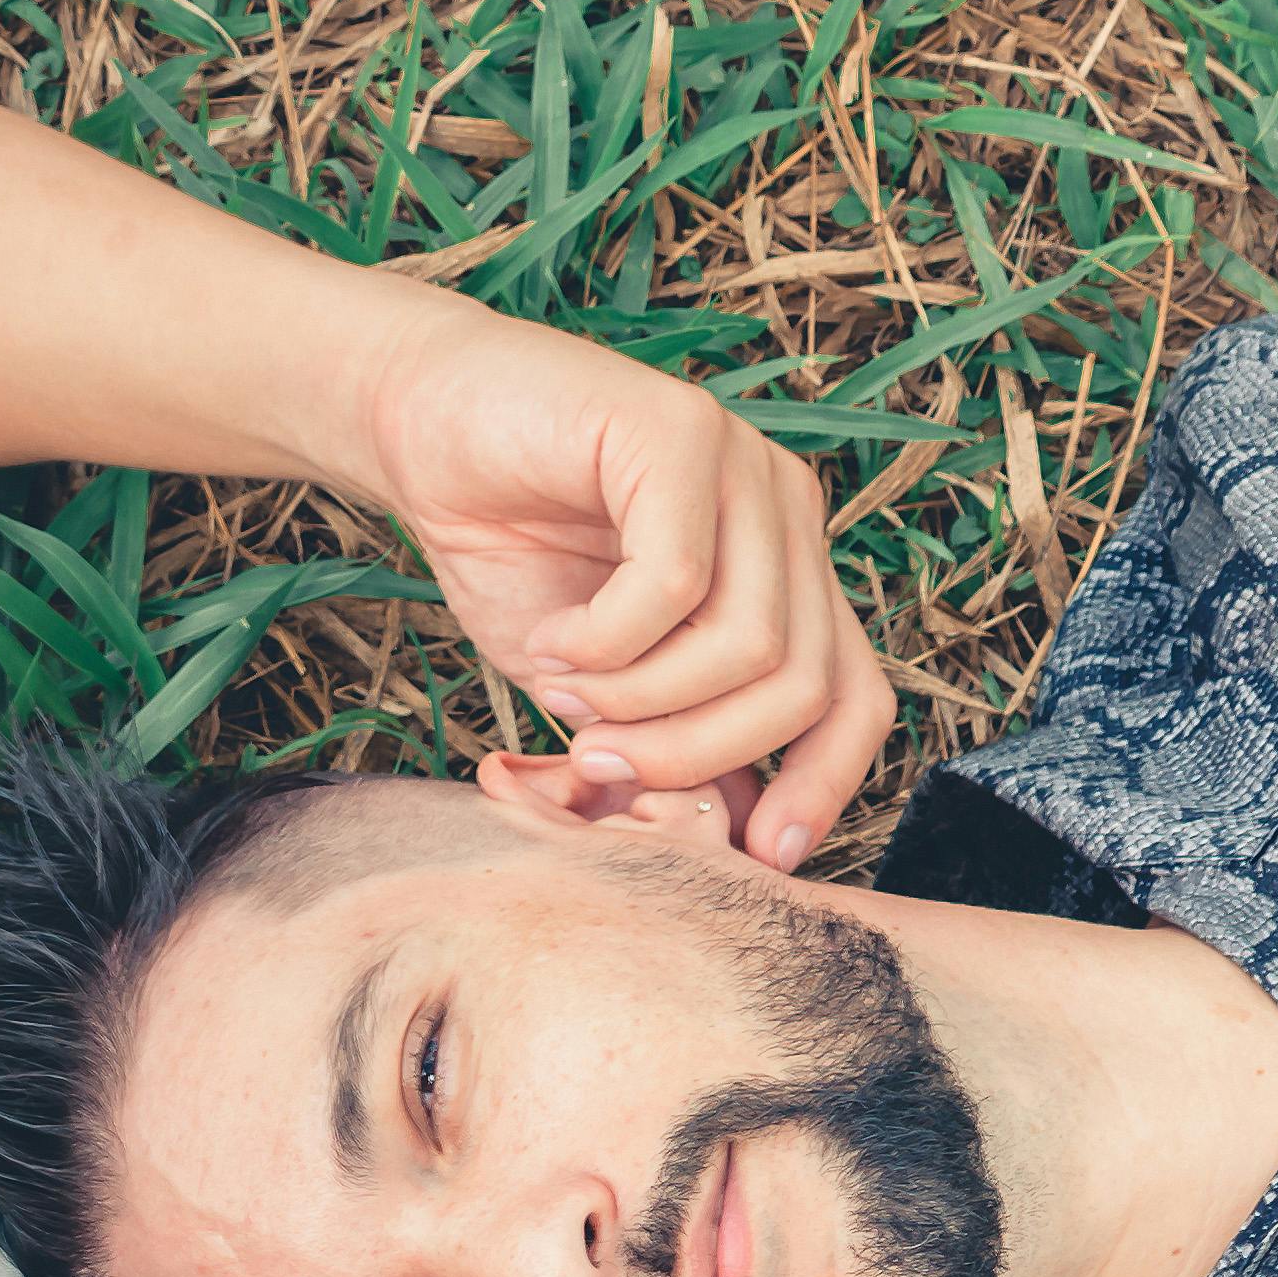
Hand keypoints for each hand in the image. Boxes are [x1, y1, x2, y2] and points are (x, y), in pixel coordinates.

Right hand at [346, 305, 894, 870]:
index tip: (760, 850)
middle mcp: (784, 515)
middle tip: (598, 763)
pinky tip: (554, 636)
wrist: (421, 426)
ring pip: (747, 645)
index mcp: (787, 574)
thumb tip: (739, 837)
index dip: (822, 783)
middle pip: (800, 686)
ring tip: (563, 690)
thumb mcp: (605, 685)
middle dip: (694, 756)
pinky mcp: (680, 430)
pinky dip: (604, 641)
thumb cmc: (513, 554)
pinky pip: (674, 583)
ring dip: (640, 701)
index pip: (855, 696)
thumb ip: (677, 740)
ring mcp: (742, 467)